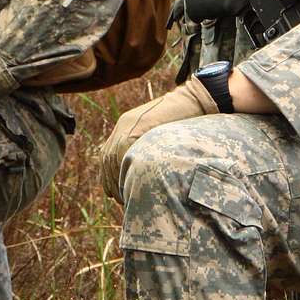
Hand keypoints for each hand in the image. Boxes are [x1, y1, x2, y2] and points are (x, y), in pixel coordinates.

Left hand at [99, 79, 217, 201]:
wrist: (194, 101)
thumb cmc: (184, 121)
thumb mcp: (160, 136)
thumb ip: (148, 148)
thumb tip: (144, 174)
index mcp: (126, 126)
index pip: (107, 155)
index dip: (108, 176)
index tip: (114, 193)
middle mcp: (123, 125)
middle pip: (106, 158)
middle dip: (111, 181)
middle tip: (120, 199)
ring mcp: (128, 125)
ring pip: (112, 158)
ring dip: (116, 179)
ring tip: (126, 196)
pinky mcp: (136, 127)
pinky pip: (122, 153)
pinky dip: (124, 170)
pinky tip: (133, 183)